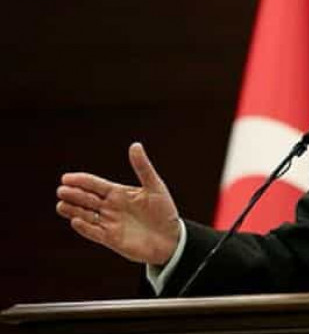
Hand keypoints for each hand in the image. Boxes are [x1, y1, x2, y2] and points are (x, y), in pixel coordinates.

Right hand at [56, 143, 180, 264]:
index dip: (82, 181)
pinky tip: (76, 221)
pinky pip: (94, 233)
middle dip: (75, 194)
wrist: (171, 238)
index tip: (66, 178)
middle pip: (87, 199)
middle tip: (62, 190)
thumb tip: (135, 145)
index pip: (96, 185)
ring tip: (61, 204)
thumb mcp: (155, 186)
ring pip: (86, 215)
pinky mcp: (111, 239)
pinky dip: (85, 227)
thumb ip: (143, 167)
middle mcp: (111, 207)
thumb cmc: (163, 211)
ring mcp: (110, 223)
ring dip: (73, 210)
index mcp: (119, 193)